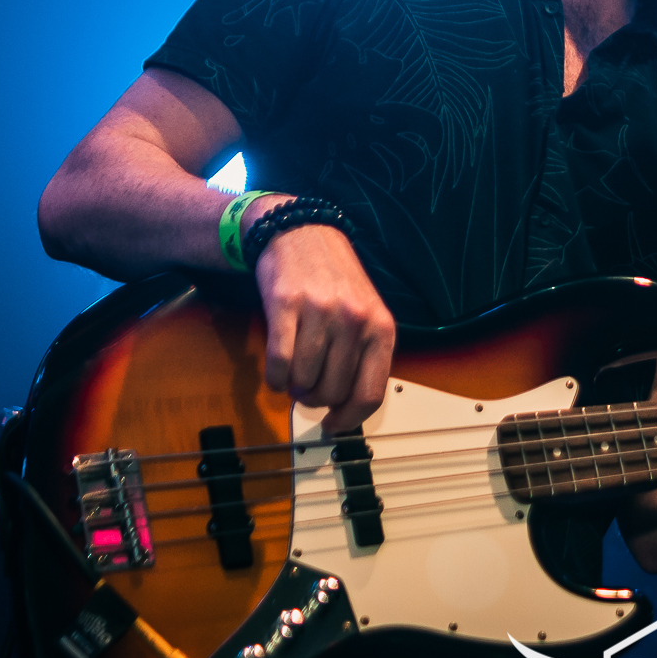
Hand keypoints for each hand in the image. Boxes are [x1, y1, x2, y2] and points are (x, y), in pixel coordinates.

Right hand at [252, 221, 395, 433]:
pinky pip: (279, 364)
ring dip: (294, 388)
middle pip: (333, 392)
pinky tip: (277, 372)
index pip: (370, 394)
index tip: (334, 424)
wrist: (301, 233)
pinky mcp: (286, 305)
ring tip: (294, 375)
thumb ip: (363, 356)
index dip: (349, 419)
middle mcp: (354, 320)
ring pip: (305, 382)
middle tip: (308, 388)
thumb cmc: (334, 280)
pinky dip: (275, 378)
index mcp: (381, 328)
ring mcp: (321, 312)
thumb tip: (348, 408)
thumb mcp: (365, 313)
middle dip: (316, 399)